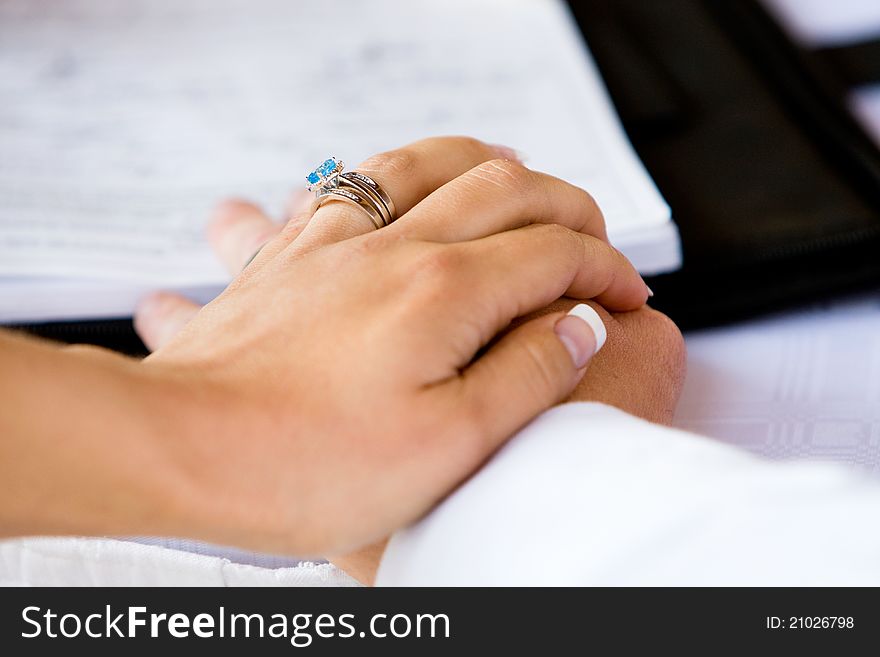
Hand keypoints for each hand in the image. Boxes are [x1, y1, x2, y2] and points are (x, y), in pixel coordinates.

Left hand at [135, 137, 649, 556]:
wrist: (182, 447)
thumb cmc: (305, 463)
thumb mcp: (449, 444)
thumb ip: (528, 374)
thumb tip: (580, 326)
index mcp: (442, 292)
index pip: (554, 252)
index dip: (606, 269)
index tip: (628, 296)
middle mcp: (393, 248)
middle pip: (506, 189)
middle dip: (567, 205)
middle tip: (594, 239)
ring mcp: (337, 243)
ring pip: (429, 162)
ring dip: (487, 161)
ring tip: (519, 174)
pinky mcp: (292, 254)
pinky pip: (352, 180)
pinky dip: (399, 168)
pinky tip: (404, 179)